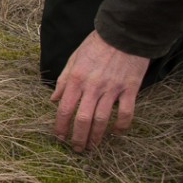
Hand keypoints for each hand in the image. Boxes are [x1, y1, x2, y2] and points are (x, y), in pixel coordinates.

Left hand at [52, 30, 148, 151]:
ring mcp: (112, 89)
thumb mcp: (73, 59)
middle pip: (82, 119)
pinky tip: (117, 133)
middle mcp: (92, 87)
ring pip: (102, 120)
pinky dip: (122, 126)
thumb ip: (63, 81)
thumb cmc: (95, 45)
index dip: (60, 126)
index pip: (64, 109)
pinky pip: (126, 112)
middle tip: (76, 149)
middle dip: (78, 137)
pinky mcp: (130, 89)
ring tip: (92, 146)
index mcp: (76, 79)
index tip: (59, 137)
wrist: (122, 34)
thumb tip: (53, 100)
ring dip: (96, 136)